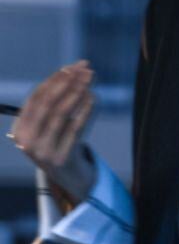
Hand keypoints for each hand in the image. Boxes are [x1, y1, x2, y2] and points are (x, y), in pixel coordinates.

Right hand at [8, 60, 97, 205]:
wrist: (67, 176)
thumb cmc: (59, 141)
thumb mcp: (50, 124)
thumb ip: (56, 102)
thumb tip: (74, 70)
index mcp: (20, 129)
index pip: (36, 98)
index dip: (54, 80)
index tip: (72, 66)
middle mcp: (26, 140)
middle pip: (48, 104)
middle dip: (67, 83)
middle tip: (85, 68)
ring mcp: (43, 151)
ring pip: (61, 115)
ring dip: (77, 92)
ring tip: (90, 78)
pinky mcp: (62, 158)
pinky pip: (76, 129)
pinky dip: (85, 110)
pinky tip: (94, 96)